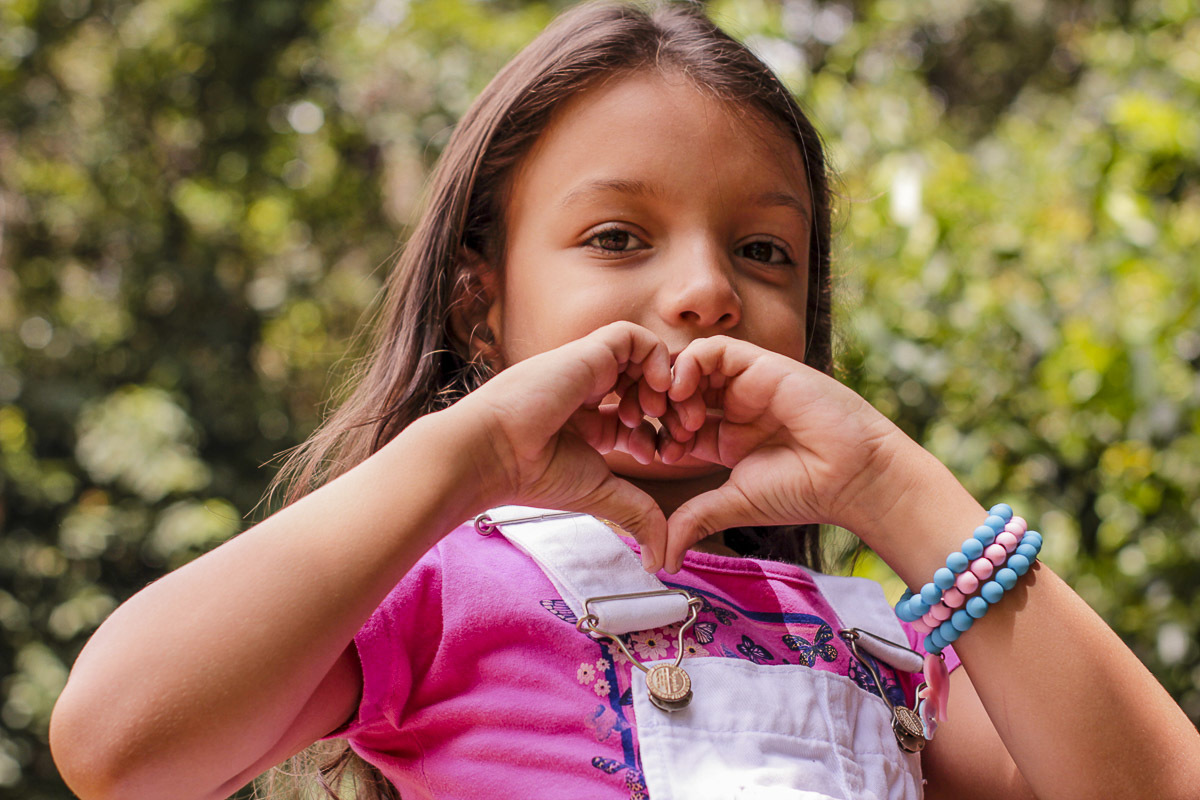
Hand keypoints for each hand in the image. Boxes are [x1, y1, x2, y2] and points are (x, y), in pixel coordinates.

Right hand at [447, 321, 672, 566]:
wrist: (493, 453)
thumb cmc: (534, 475)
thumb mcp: (601, 494)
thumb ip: (636, 515)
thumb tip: (660, 559)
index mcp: (586, 421)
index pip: (637, 415)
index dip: (659, 433)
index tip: (661, 457)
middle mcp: (587, 391)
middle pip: (646, 384)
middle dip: (672, 407)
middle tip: (680, 431)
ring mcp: (587, 369)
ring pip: (644, 357)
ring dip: (666, 384)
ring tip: (661, 413)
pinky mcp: (587, 352)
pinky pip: (633, 336)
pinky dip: (656, 358)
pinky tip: (655, 390)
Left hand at [656, 336, 908, 571]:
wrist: (852, 476)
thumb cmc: (802, 491)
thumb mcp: (734, 503)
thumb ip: (694, 520)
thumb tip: (660, 561)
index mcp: (725, 437)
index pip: (673, 422)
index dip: (656, 433)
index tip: (653, 455)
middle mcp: (733, 407)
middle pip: (676, 390)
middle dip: (657, 407)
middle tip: (657, 430)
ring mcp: (746, 384)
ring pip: (690, 365)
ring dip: (670, 385)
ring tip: (675, 415)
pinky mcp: (761, 364)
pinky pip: (714, 349)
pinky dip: (689, 364)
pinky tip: (685, 391)